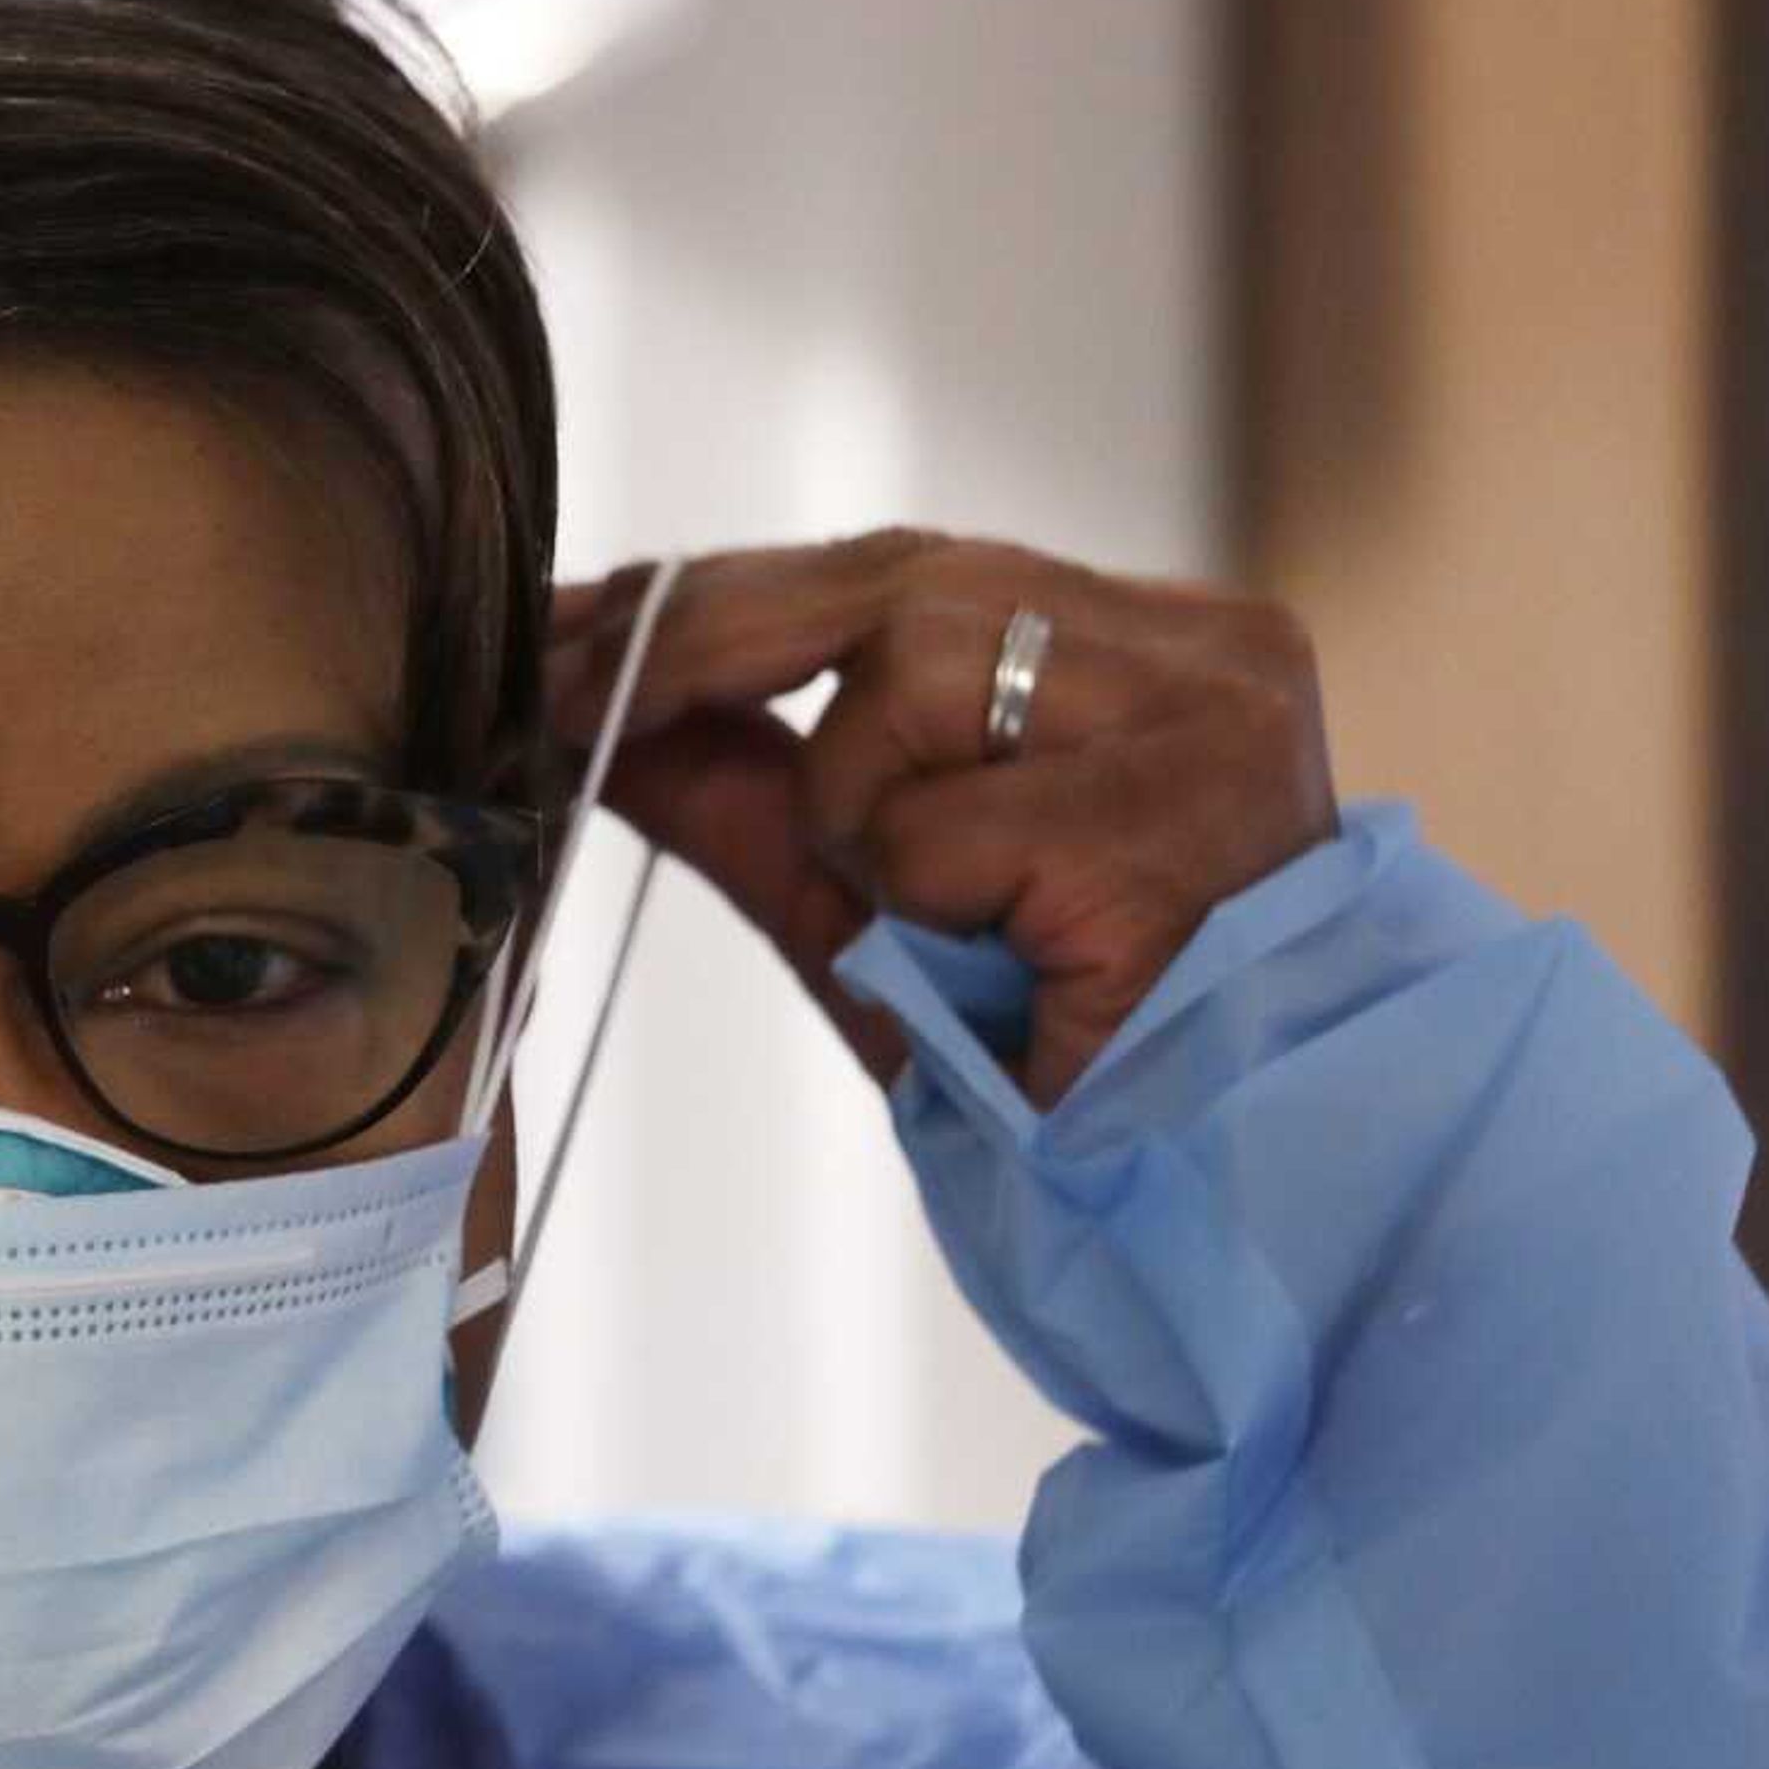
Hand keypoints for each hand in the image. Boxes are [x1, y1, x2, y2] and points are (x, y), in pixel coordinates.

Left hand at [548, 532, 1337, 1107]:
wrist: (1208, 1200)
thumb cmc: (1058, 1054)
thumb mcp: (871, 899)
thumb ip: (753, 788)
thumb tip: (598, 705)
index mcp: (1150, 645)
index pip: (903, 568)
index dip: (724, 593)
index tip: (572, 615)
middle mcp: (1200, 650)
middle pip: (896, 578)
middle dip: (705, 639)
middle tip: (559, 689)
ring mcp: (1205, 718)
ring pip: (909, 673)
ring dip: (861, 814)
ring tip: (947, 921)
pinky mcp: (1176, 816)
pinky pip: (935, 824)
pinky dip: (919, 902)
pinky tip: (1008, 962)